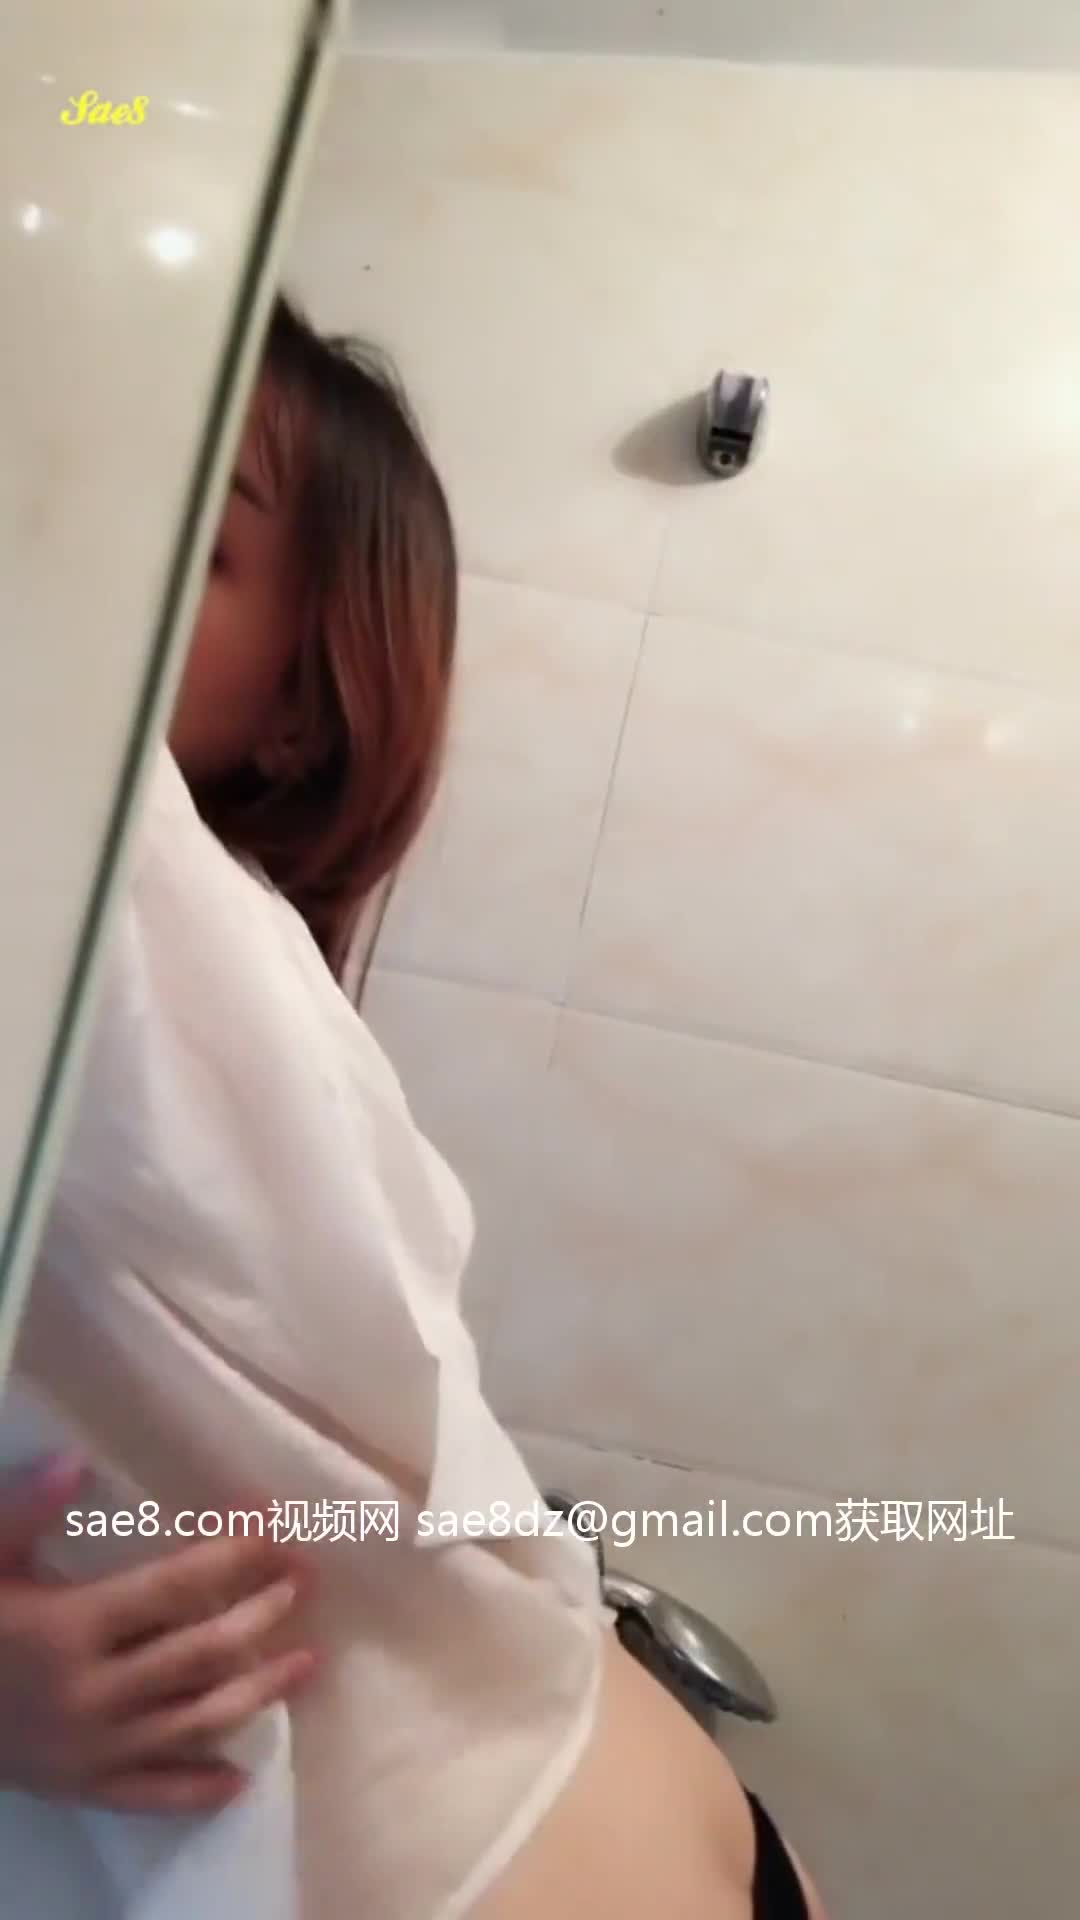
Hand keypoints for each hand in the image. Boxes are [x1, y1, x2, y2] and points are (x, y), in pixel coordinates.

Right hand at [0, 1454, 315, 1811]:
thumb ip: (25, 1511)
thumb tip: (75, 1462)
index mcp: (69, 1628)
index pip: (174, 1587)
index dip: (230, 1555)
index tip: (271, 1527)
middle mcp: (93, 1692)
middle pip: (201, 1652)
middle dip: (261, 1612)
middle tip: (304, 1579)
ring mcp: (92, 1748)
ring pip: (194, 1721)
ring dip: (258, 1690)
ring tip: (308, 1660)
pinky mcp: (81, 1787)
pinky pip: (150, 1793)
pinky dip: (197, 1788)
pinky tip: (240, 1776)